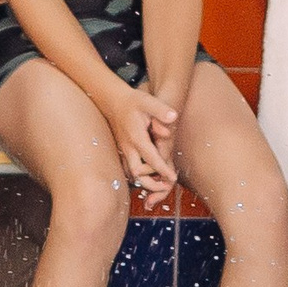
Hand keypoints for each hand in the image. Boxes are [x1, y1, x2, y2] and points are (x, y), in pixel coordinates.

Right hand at [98, 80, 179, 205]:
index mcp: (137, 138)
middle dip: (152, 183)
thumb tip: (174, 116)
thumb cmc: (133, 101)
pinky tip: (152, 176)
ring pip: (132, 173)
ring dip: (146, 181)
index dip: (163, 170)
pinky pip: (130, 168)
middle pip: (138, 173)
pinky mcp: (123, 151)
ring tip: (162, 184)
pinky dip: (141, 176)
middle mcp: (128, 147)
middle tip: (167, 186)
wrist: (113, 100)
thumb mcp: (148, 101)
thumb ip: (161, 110)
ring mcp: (124, 150)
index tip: (173, 178)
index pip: (151, 159)